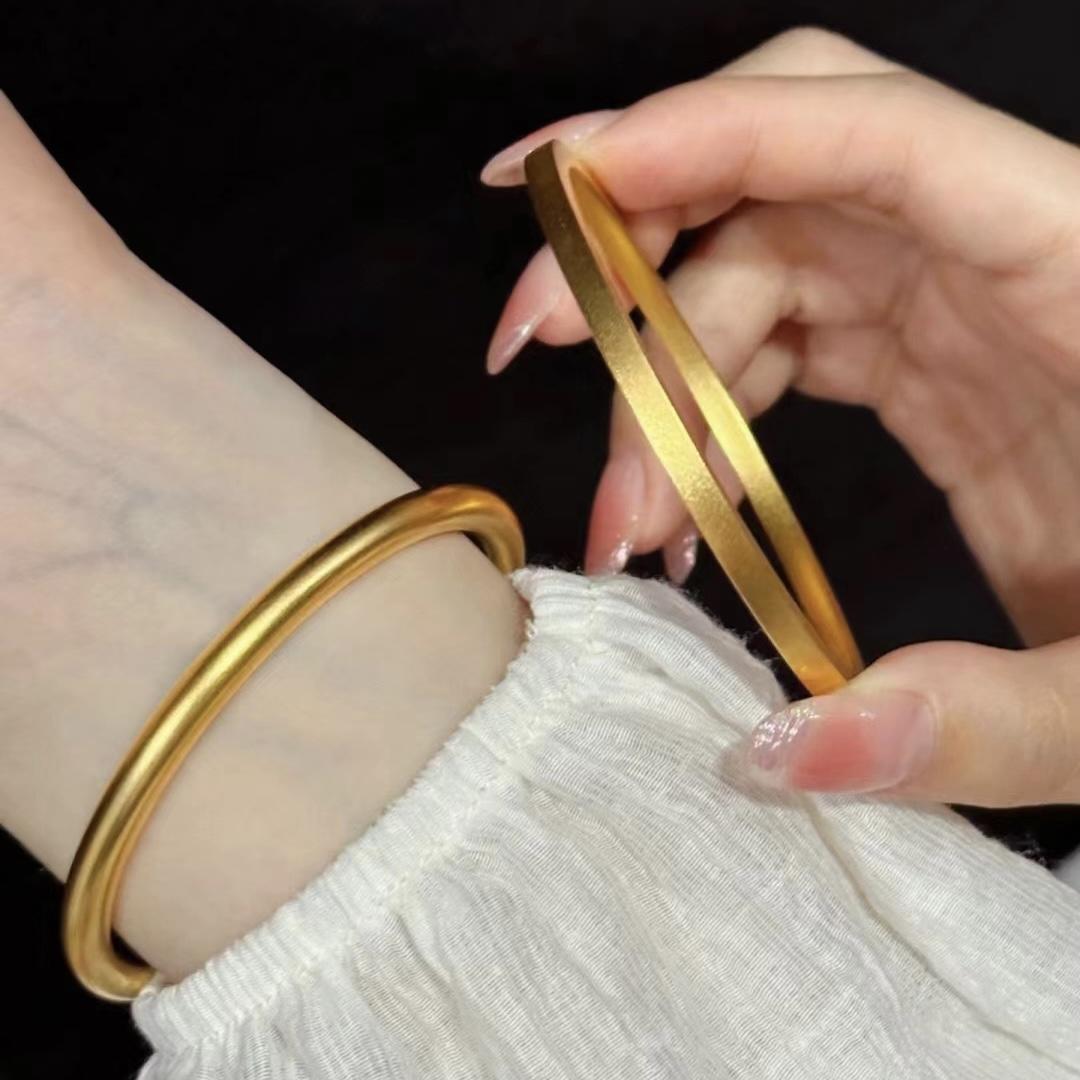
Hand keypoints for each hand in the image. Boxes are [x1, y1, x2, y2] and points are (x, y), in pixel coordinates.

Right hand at [481, 29, 1079, 806]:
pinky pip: (783, 340)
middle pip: (779, 178)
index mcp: (1079, 269)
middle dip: (635, 244)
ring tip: (629, 515)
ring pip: (756, 271)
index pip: (880, 137)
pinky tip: (683, 506)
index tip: (573, 183)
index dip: (713, 133)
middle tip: (529, 344)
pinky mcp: (929, 359)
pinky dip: (706, 410)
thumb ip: (978, 722)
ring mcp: (959, 303)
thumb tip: (781, 750)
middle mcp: (1006, 256)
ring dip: (659, 376)